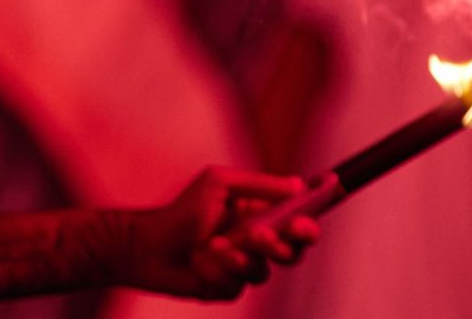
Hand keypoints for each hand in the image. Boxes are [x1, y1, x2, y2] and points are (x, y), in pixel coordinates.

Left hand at [118, 167, 319, 300]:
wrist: (148, 246)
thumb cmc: (181, 211)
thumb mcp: (218, 183)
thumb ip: (258, 185)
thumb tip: (298, 185)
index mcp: (259, 215)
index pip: (298, 218)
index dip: (313, 214)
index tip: (323, 204)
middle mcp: (257, 242)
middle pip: (295, 249)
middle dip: (289, 241)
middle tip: (277, 231)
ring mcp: (245, 267)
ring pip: (266, 269)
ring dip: (242, 255)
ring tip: (215, 245)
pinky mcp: (230, 288)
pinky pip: (239, 283)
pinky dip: (219, 268)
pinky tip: (201, 260)